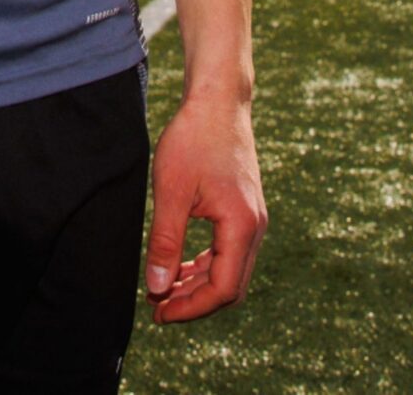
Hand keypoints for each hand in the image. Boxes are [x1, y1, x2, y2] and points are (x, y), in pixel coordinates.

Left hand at [144, 91, 265, 322]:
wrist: (217, 101)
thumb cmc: (193, 139)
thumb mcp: (171, 192)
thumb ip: (165, 242)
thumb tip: (157, 286)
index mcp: (242, 225)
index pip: (223, 289)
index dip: (191, 308)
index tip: (159, 311)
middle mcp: (255, 227)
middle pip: (231, 286)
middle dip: (194, 302)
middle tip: (157, 306)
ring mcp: (254, 218)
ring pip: (231, 270)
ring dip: (199, 285)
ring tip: (163, 288)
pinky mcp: (246, 210)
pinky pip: (230, 251)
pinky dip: (206, 265)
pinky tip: (181, 265)